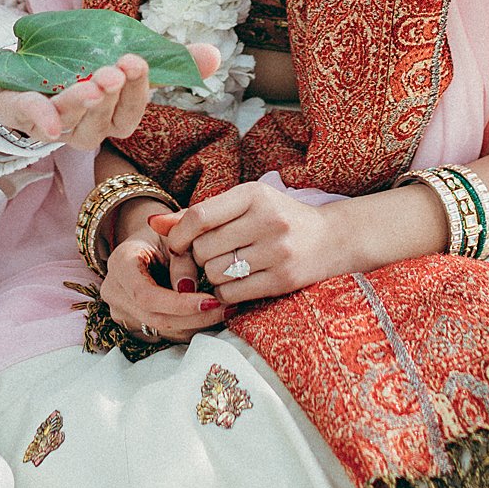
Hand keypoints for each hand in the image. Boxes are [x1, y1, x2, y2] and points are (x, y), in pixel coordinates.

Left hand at [0, 43, 221, 151]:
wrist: (27, 74)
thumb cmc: (87, 72)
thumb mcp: (127, 64)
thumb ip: (170, 62)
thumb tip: (216, 54)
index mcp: (112, 117)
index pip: (130, 114)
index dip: (136, 92)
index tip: (137, 61)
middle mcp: (85, 128)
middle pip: (103, 124)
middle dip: (111, 97)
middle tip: (116, 70)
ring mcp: (53, 122)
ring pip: (70, 123)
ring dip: (81, 105)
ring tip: (92, 82)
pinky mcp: (21, 112)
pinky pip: (30, 118)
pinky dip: (40, 118)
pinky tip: (49, 119)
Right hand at [100, 229, 225, 343]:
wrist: (146, 243)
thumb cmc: (164, 234)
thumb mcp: (176, 235)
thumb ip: (182, 257)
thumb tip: (189, 289)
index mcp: (120, 262)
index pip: (146, 295)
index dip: (179, 304)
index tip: (212, 301)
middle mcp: (114, 290)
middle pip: (155, 317)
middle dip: (195, 317)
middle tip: (227, 308)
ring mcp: (120, 310)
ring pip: (161, 330)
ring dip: (196, 324)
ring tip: (224, 311)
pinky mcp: (132, 323)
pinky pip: (162, 333)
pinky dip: (187, 326)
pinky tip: (207, 315)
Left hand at [156, 183, 356, 306]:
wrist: (334, 238)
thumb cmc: (280, 218)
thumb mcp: (244, 205)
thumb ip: (199, 215)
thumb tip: (154, 224)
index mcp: (253, 194)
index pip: (199, 216)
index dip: (179, 235)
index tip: (178, 244)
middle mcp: (267, 220)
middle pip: (204, 249)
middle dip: (199, 257)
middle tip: (211, 256)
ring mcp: (277, 251)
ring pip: (216, 273)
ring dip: (212, 276)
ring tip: (228, 267)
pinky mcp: (284, 279)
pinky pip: (233, 293)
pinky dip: (226, 292)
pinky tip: (238, 282)